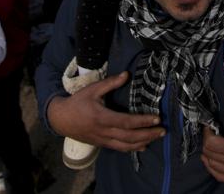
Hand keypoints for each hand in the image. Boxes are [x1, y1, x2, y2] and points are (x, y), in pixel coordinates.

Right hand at [47, 71, 164, 152]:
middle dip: (148, 134)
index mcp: (102, 117)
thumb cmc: (77, 102)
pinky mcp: (102, 144)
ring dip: (143, 142)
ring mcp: (103, 140)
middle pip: (130, 137)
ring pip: (126, 146)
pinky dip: (132, 148)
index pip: (127, 122)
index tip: (157, 118)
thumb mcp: (92, 89)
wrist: (61, 119)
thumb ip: (110, 83)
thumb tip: (126, 74)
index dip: (143, 121)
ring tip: (156, 138)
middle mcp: (104, 131)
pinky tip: (143, 146)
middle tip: (163, 131)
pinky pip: (119, 149)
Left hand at [200, 96, 223, 188]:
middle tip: (212, 133)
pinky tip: (213, 159)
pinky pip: (216, 175)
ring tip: (213, 143)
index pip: (210, 142)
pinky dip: (211, 166)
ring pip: (209, 164)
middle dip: (206, 140)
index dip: (207, 132)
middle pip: (207, 152)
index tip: (211, 126)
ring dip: (207, 152)